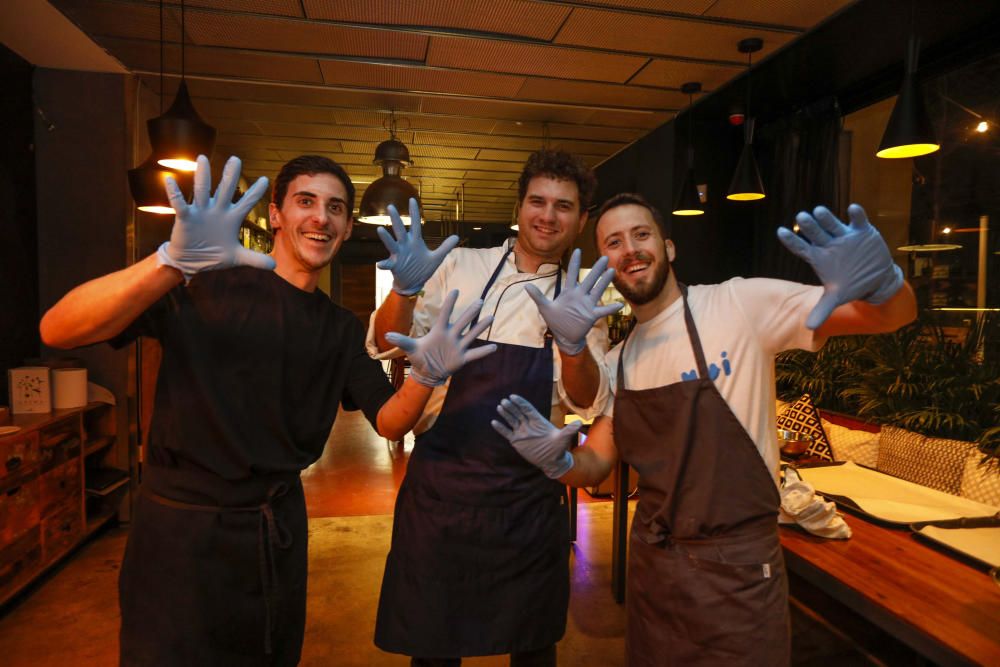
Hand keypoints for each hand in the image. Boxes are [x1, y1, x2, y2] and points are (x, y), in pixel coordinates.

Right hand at [158, 155, 273, 281]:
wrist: (192, 261)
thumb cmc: (214, 255)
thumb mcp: (237, 257)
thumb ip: (255, 259)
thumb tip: (274, 266)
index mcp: (231, 218)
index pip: (246, 202)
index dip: (255, 192)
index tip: (266, 179)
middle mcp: (217, 210)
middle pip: (226, 190)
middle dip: (231, 175)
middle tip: (236, 159)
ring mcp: (201, 212)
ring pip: (202, 191)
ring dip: (202, 176)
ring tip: (202, 159)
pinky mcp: (186, 218)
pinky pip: (180, 204)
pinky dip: (174, 193)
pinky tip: (170, 181)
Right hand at [376, 198, 458, 295]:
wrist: (413, 283)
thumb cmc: (422, 268)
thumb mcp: (436, 258)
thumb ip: (445, 247)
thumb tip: (457, 236)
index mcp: (415, 241)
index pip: (415, 224)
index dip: (414, 212)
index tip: (412, 199)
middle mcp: (405, 245)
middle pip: (400, 230)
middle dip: (396, 219)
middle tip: (391, 206)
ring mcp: (398, 255)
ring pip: (391, 244)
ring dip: (386, 238)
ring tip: (380, 230)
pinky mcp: (395, 265)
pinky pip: (388, 264)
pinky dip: (384, 264)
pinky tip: (380, 264)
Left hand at [385, 290, 496, 386]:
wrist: (427, 371)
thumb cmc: (419, 356)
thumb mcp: (410, 348)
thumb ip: (401, 340)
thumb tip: (386, 334)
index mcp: (439, 331)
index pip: (445, 315)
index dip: (450, 304)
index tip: (455, 291)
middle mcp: (451, 336)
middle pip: (462, 322)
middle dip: (470, 312)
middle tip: (480, 301)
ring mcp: (458, 346)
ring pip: (472, 335)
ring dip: (481, 327)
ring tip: (491, 317)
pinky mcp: (462, 358)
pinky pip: (475, 354)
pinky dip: (484, 351)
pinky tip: (494, 346)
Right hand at [491, 395, 578, 478]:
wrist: (552, 460)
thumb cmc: (558, 448)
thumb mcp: (564, 438)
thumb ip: (569, 429)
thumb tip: (580, 422)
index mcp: (538, 420)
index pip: (527, 409)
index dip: (521, 402)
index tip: (513, 396)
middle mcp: (528, 424)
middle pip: (518, 412)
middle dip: (511, 406)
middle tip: (504, 400)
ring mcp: (521, 432)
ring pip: (511, 420)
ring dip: (506, 414)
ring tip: (500, 407)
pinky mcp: (516, 440)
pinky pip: (507, 432)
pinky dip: (500, 428)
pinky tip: (494, 422)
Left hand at [525, 249, 623, 354]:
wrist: (564, 335)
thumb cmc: (555, 320)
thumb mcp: (545, 308)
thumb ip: (538, 296)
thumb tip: (526, 286)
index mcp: (568, 292)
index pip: (572, 274)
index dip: (575, 262)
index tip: (578, 250)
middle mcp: (579, 296)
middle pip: (589, 280)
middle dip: (596, 269)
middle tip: (604, 257)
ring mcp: (587, 305)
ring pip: (597, 290)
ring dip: (604, 282)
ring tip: (612, 271)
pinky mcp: (591, 315)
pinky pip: (603, 311)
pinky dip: (611, 308)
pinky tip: (620, 304)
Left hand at [778, 203, 903, 328]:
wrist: (875, 280)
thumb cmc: (851, 285)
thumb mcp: (836, 298)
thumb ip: (822, 309)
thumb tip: (809, 328)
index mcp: (819, 257)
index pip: (801, 248)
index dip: (791, 241)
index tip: (780, 232)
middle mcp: (829, 243)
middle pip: (815, 233)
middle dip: (809, 226)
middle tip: (800, 217)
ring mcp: (845, 236)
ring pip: (833, 224)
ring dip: (827, 218)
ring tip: (819, 211)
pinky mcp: (863, 231)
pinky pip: (858, 221)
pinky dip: (856, 215)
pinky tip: (853, 209)